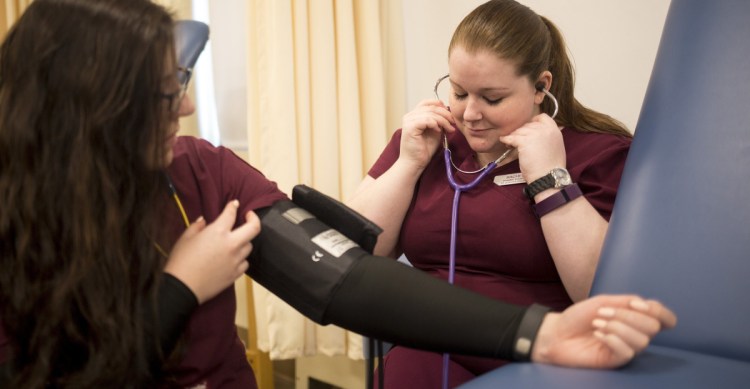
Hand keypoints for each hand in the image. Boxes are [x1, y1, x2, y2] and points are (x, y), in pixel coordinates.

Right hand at [164, 200, 260, 303]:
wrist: (182, 288)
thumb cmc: (181, 261)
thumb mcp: (185, 238)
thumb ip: (197, 226)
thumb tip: (204, 221)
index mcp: (218, 232)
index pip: (231, 214)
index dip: (233, 206)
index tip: (235, 204)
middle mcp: (231, 244)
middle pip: (254, 228)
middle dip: (254, 219)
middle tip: (250, 216)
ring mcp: (236, 260)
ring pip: (249, 246)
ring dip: (244, 241)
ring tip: (236, 240)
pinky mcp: (236, 274)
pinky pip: (245, 263)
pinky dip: (241, 258)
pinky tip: (233, 258)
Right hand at [398, 99, 455, 171]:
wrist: (415, 163)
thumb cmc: (424, 149)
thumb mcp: (435, 131)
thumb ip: (438, 121)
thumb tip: (448, 111)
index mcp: (414, 115)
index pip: (427, 103)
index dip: (440, 106)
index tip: (450, 116)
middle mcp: (409, 116)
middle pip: (431, 107)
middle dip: (445, 114)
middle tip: (453, 123)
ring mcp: (409, 121)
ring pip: (431, 113)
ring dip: (443, 120)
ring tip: (449, 129)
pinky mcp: (410, 127)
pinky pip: (427, 120)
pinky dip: (435, 124)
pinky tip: (439, 131)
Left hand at [498, 113, 564, 182]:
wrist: (548, 176)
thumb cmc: (550, 166)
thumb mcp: (554, 146)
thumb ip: (546, 137)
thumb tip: (533, 134)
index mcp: (555, 130)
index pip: (543, 117)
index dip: (533, 121)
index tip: (528, 128)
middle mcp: (546, 129)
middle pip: (528, 124)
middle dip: (521, 131)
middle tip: (517, 139)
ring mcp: (535, 134)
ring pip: (519, 131)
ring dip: (513, 136)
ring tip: (510, 144)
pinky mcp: (524, 141)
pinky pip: (512, 137)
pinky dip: (506, 139)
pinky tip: (504, 141)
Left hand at [531, 294, 676, 367]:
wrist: (557, 332)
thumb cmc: (578, 317)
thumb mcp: (602, 302)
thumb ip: (626, 302)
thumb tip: (646, 304)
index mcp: (635, 318)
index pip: (663, 318)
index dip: (658, 311)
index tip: (637, 304)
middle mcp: (635, 334)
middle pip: (653, 327)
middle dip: (628, 316)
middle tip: (602, 312)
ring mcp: (627, 348)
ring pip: (642, 340)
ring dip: (617, 327)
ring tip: (597, 324)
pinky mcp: (616, 361)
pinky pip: (627, 352)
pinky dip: (612, 339)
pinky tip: (597, 335)